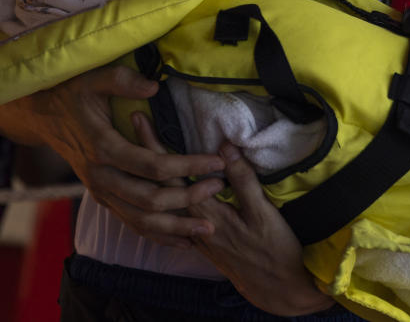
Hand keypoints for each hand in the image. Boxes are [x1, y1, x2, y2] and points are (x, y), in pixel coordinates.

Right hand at [0, 65, 226, 246]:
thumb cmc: (73, 93)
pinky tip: (182, 241)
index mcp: (102, 147)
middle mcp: (100, 176)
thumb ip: (121, 79)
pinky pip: (131, 224)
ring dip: (175, 228)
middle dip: (187, 199)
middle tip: (218, 189)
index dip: (187, 166)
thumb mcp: (93, 78)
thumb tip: (154, 85)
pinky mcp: (102, 198)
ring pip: (140, 221)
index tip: (216, 162)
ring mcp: (100, 191)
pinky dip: (157, 236)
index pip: (152, 165)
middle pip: (149, 200)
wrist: (44, 116)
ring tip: (207, 230)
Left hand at [132, 115, 335, 315]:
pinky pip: (171, 217)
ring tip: (139, 150)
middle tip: (132, 124)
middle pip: (160, 184)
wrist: (278, 289)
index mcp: (205, 213)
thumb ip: (242, 180)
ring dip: (151, 174)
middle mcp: (192, 224)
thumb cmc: (274, 249)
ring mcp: (195, 235)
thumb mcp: (263, 213)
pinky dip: (161, 200)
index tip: (139, 121)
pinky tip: (157, 193)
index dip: (153, 147)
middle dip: (144, 154)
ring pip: (163, 201)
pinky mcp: (201, 242)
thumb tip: (224, 146)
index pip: (170, 174)